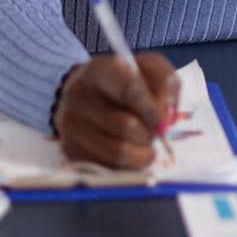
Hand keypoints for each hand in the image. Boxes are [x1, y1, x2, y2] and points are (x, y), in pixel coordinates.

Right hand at [52, 53, 179, 168]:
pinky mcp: (70, 150)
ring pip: (118, 151)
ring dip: (141, 153)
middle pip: (126, 125)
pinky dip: (127, 165)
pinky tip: (129, 152)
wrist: (87, 94)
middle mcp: (78, 96)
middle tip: (155, 131)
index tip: (163, 120)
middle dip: (149, 133)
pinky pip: (108, 167)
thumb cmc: (125, 80)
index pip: (129, 90)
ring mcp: (70, 125)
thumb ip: (167, 84)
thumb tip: (166, 117)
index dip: (152, 109)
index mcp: (99, 70)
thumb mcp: (149, 69)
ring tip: (145, 143)